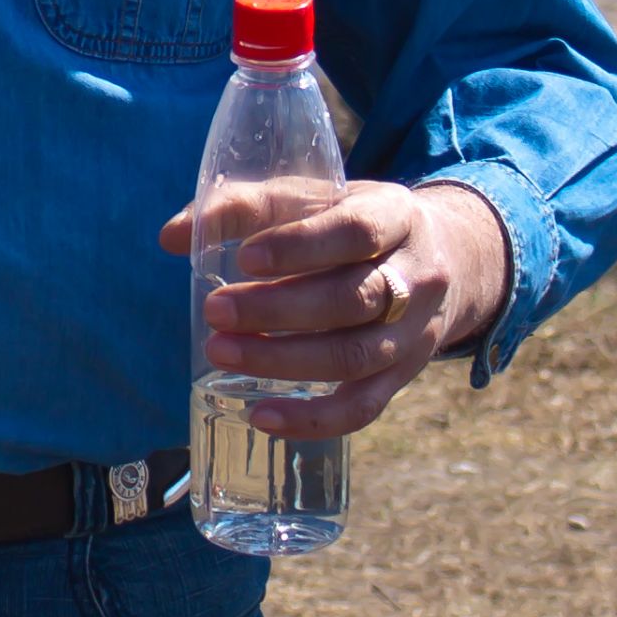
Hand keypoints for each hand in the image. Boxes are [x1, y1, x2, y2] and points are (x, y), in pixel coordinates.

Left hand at [155, 179, 510, 442]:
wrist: (445, 260)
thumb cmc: (352, 224)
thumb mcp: (316, 197)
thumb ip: (246, 208)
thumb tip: (171, 237)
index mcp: (396, 216)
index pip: (354, 232)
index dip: (300, 247)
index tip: (244, 258)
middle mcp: (418, 276)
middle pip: (352, 299)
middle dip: (278, 310)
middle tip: (217, 311)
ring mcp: (417, 333)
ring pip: (356, 355)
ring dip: (285, 361)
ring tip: (222, 353)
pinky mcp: (404, 376)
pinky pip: (364, 407)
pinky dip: (313, 418)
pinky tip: (261, 417)